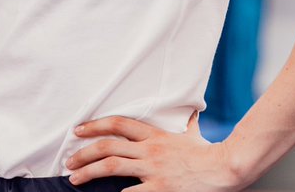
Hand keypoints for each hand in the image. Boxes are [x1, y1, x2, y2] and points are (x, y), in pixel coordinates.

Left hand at [65, 115, 244, 190]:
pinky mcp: (159, 188)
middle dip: (84, 153)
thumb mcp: (193, 133)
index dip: (95, 125)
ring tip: (74, 178)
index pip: (118, 124)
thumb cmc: (208, 153)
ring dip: (89, 172)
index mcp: (154, 135)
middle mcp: (149, 150)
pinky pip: (130, 191)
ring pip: (112, 166)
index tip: (78, 130)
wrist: (225, 168)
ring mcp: (153, 170)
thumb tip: (192, 112)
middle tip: (69, 161)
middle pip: (108, 146)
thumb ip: (187, 124)